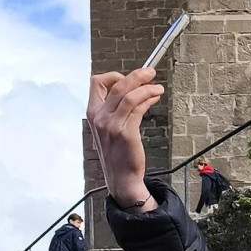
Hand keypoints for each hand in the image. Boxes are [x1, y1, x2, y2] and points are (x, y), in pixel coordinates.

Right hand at [87, 68, 163, 210]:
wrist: (121, 178)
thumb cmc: (118, 153)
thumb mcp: (109, 129)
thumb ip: (116, 110)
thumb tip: (133, 91)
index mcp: (92, 113)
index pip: (96, 83)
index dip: (114, 76)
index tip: (129, 78)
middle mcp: (99, 117)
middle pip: (117, 85)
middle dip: (136, 75)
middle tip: (150, 72)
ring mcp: (111, 124)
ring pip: (129, 94)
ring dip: (147, 87)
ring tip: (158, 87)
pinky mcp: (125, 132)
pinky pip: (138, 107)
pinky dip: (149, 98)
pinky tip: (156, 97)